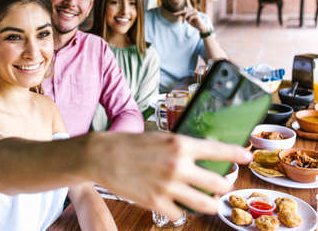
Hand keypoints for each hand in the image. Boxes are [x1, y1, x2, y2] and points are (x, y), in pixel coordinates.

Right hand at [89, 132, 251, 220]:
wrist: (103, 156)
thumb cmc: (130, 144)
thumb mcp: (160, 137)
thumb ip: (182, 147)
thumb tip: (202, 156)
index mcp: (180, 145)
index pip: (219, 150)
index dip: (237, 154)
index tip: (246, 158)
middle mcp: (179, 166)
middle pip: (219, 185)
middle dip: (224, 186)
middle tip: (221, 185)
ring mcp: (169, 186)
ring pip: (206, 205)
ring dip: (209, 204)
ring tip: (207, 201)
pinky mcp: (156, 203)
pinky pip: (179, 214)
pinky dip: (179, 210)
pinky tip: (174, 204)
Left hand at [173, 0, 208, 32]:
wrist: (200, 26)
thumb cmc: (194, 22)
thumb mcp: (188, 19)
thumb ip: (184, 16)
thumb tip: (179, 14)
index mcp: (191, 10)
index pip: (184, 10)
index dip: (179, 11)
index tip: (174, 13)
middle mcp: (193, 10)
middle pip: (184, 11)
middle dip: (179, 13)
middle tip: (174, 14)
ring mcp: (195, 12)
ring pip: (187, 14)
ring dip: (185, 18)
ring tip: (187, 21)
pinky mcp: (197, 15)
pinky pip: (190, 17)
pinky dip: (189, 20)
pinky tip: (190, 22)